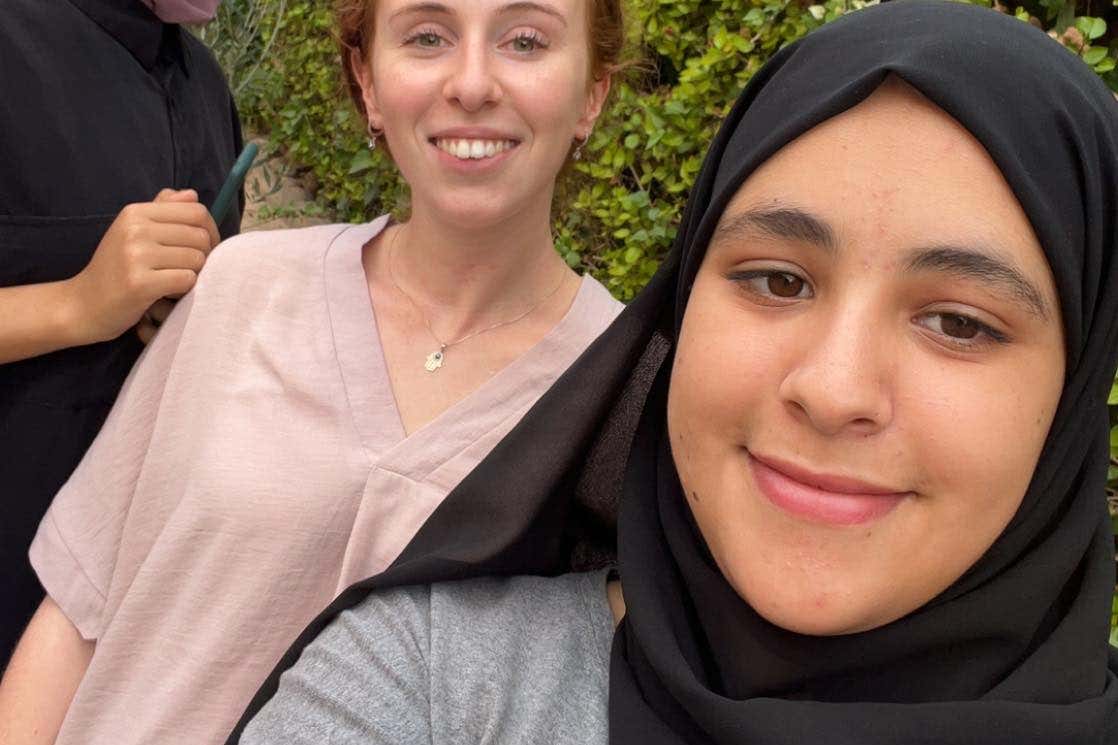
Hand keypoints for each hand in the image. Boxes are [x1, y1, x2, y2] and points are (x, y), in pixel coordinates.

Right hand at [63, 189, 218, 345]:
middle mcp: (135, 229)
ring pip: (196, 259)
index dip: (210, 231)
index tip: (204, 247)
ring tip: (174, 281)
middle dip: (204, 256)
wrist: (82, 305)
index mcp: (136, 213)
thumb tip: (192, 194)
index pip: (196, 211)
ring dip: (193, 275)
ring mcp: (136, 255)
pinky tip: (168, 293)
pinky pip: (186, 280)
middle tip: (188, 269)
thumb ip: (162, 211)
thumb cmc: (114, 269)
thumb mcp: (132, 232)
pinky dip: (184, 290)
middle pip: (200, 236)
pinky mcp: (140, 283)